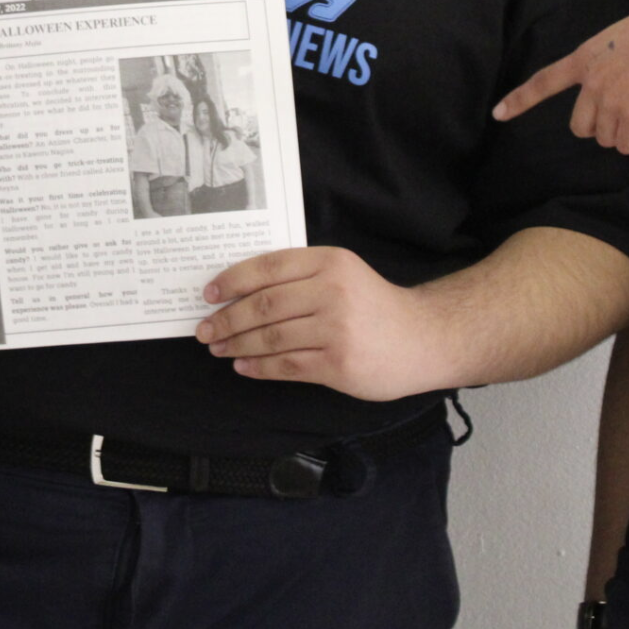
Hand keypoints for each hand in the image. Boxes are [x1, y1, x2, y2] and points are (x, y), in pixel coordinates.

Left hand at [198, 247, 452, 400]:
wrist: (424, 338)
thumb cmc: (373, 305)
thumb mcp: (341, 273)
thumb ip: (300, 275)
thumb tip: (238, 290)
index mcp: (328, 262)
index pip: (267, 268)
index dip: (232, 281)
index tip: (208, 294)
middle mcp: (332, 291)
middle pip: (263, 305)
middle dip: (227, 319)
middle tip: (204, 329)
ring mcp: (336, 329)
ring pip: (271, 337)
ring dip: (238, 344)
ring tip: (218, 348)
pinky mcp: (340, 363)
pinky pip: (288, 365)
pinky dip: (260, 367)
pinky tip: (243, 367)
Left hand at [492, 0, 628, 152]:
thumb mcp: (620, 41)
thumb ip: (608, 66)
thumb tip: (618, 94)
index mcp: (584, 58)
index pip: (544, 81)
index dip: (519, 100)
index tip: (497, 114)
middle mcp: (590, 82)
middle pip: (580, 127)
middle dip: (602, 127)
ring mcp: (609, 100)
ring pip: (607, 138)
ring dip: (628, 132)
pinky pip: (628, 144)